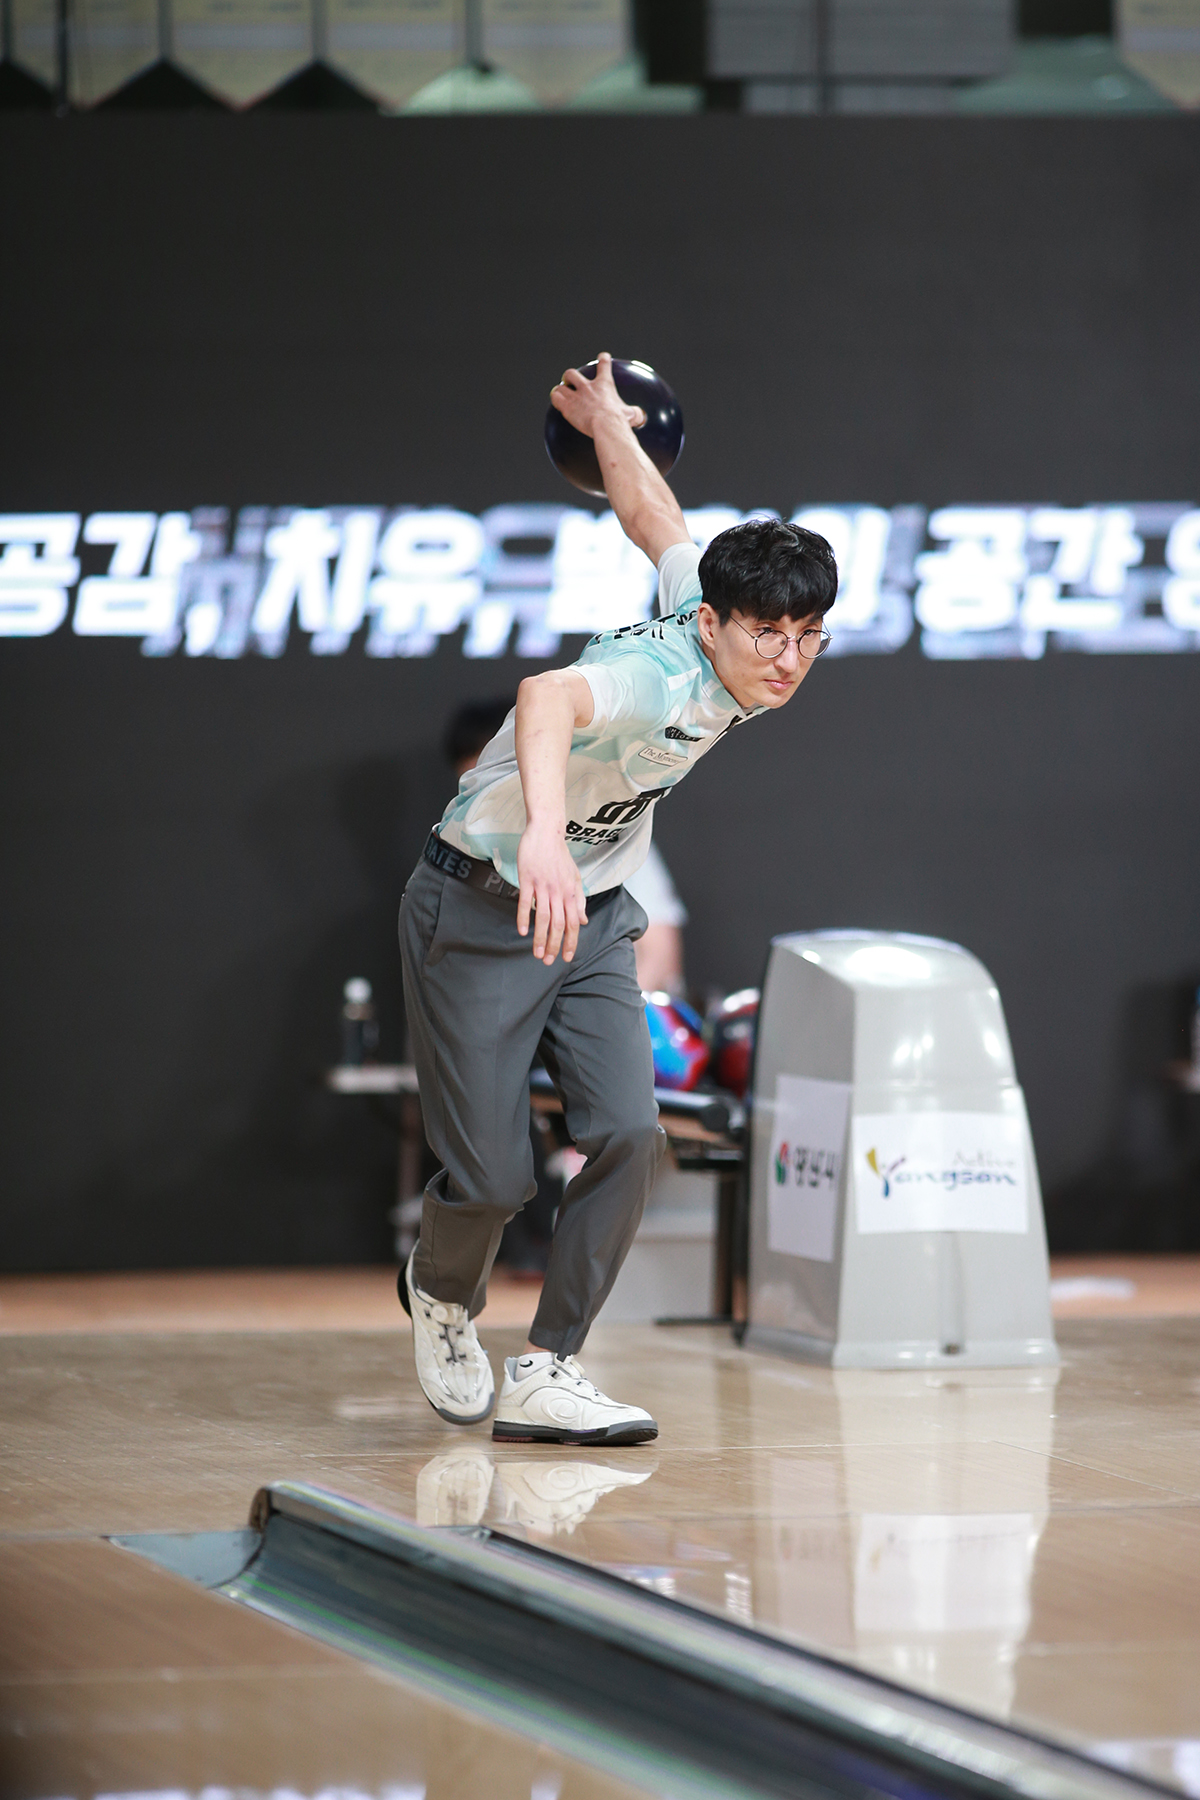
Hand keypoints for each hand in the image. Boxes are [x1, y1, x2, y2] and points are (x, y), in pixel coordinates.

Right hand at [517, 820, 585, 964]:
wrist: (547, 832)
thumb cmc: (560, 855)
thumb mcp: (575, 878)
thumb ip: (579, 901)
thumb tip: (583, 921)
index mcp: (571, 893)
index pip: (573, 924)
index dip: (571, 942)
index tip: (566, 957)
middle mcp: (559, 892)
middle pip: (559, 925)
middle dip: (554, 946)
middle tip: (548, 961)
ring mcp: (543, 886)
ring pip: (543, 918)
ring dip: (540, 938)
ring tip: (536, 953)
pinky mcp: (528, 879)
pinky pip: (526, 902)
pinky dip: (524, 918)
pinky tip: (522, 932)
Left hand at [550, 351, 645, 440]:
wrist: (606, 425)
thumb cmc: (618, 420)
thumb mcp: (630, 414)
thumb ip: (634, 413)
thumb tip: (641, 416)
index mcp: (604, 385)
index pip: (604, 365)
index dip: (603, 359)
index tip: (603, 356)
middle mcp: (588, 386)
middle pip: (572, 373)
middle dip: (570, 377)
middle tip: (570, 381)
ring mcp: (576, 395)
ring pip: (561, 386)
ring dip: (560, 389)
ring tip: (560, 393)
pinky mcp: (567, 406)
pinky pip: (556, 398)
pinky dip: (555, 399)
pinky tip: (557, 402)